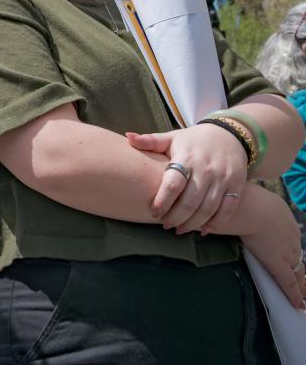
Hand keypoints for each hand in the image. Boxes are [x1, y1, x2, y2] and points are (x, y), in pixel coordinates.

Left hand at [126, 123, 246, 233]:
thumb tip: (128, 136)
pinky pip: (228, 209)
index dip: (163, 200)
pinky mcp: (237, 185)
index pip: (174, 183)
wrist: (229, 134)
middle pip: (190, 200)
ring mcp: (223, 178)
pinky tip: (202, 230)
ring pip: (208, 208)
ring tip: (179, 230)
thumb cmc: (193, 140)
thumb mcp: (172, 137)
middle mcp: (206, 169)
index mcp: (187, 157)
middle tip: (165, 225)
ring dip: (193, 223)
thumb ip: (150, 141)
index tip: (154, 212)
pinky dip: (216, 223)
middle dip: (176, 217)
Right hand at [240, 189, 305, 308]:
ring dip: (301, 282)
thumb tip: (220, 207)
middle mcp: (291, 237)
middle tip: (303, 278)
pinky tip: (298, 304)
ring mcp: (288, 252)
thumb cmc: (245, 200)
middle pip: (298, 255)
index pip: (290, 237)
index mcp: (284, 219)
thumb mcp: (251, 198)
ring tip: (304, 294)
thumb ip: (241, 207)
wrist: (252, 209)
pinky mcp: (280, 265)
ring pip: (299, 270)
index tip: (290, 253)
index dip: (290, 247)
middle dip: (299, 266)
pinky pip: (290, 283)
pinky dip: (295, 294)